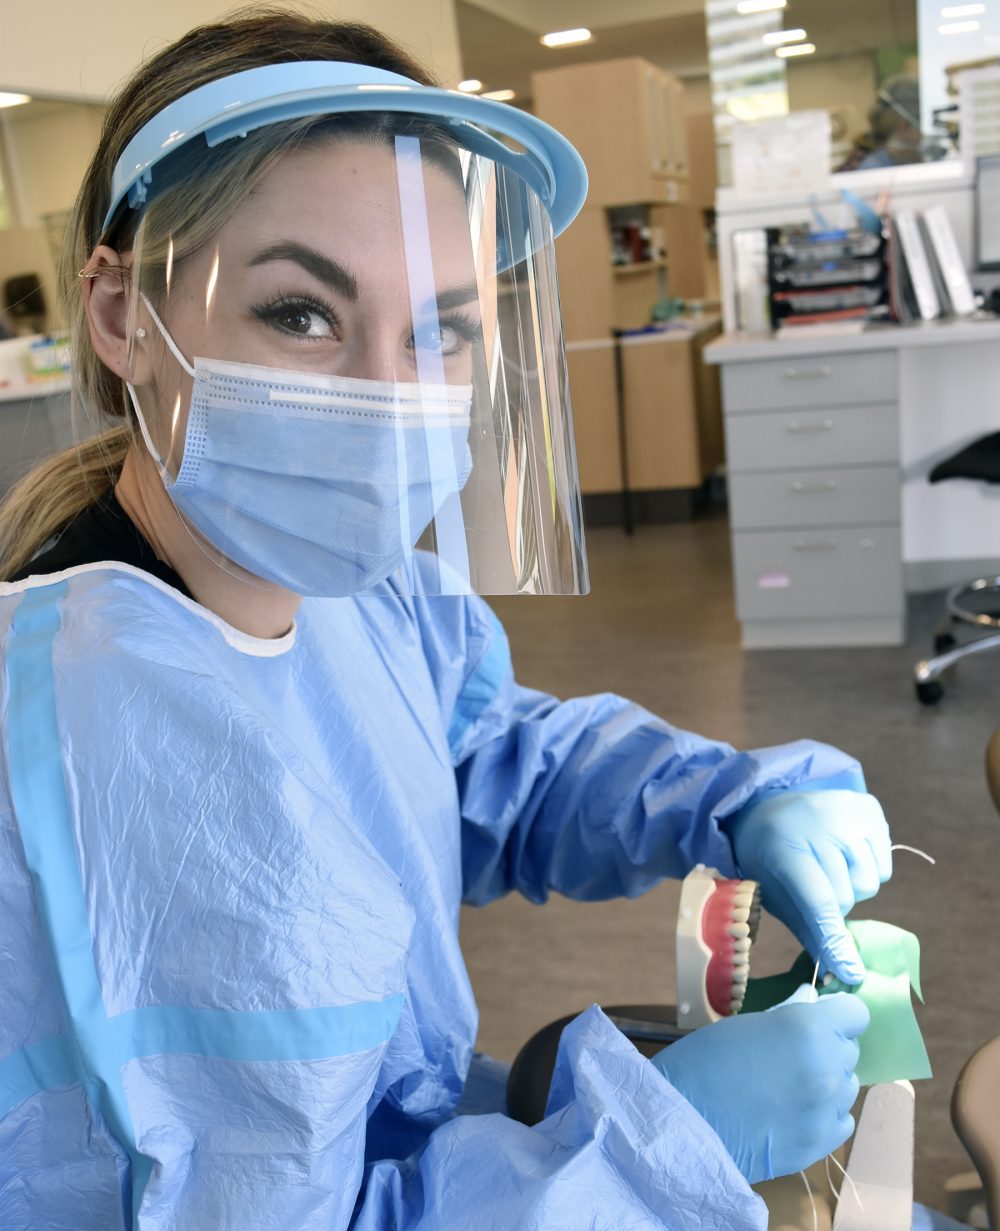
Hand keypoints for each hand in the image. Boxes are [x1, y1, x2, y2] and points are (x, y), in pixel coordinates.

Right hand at [651, 987, 868, 1183]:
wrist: (683, 1122)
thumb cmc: (705, 1062)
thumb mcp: (748, 1026)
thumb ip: (788, 1021)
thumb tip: (812, 1012)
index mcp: (808, 1029)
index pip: (855, 1014)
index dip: (837, 1015)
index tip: (820, 1021)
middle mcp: (827, 1066)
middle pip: (850, 1050)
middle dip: (827, 1048)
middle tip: (792, 1056)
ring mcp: (827, 1109)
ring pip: (846, 1086)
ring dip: (826, 1082)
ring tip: (789, 1088)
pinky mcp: (821, 1144)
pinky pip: (841, 1120)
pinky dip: (824, 1114)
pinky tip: (794, 1112)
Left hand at [728, 790, 891, 983]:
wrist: (769, 805)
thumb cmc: (768, 857)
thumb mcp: (773, 893)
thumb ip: (807, 930)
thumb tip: (838, 971)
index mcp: (785, 848)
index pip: (818, 902)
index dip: (835, 939)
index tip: (852, 973)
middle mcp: (819, 825)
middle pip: (848, 897)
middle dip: (836, 905)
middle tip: (814, 883)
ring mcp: (847, 811)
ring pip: (871, 883)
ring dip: (854, 886)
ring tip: (829, 865)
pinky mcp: (868, 807)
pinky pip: (884, 864)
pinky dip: (869, 868)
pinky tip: (845, 851)